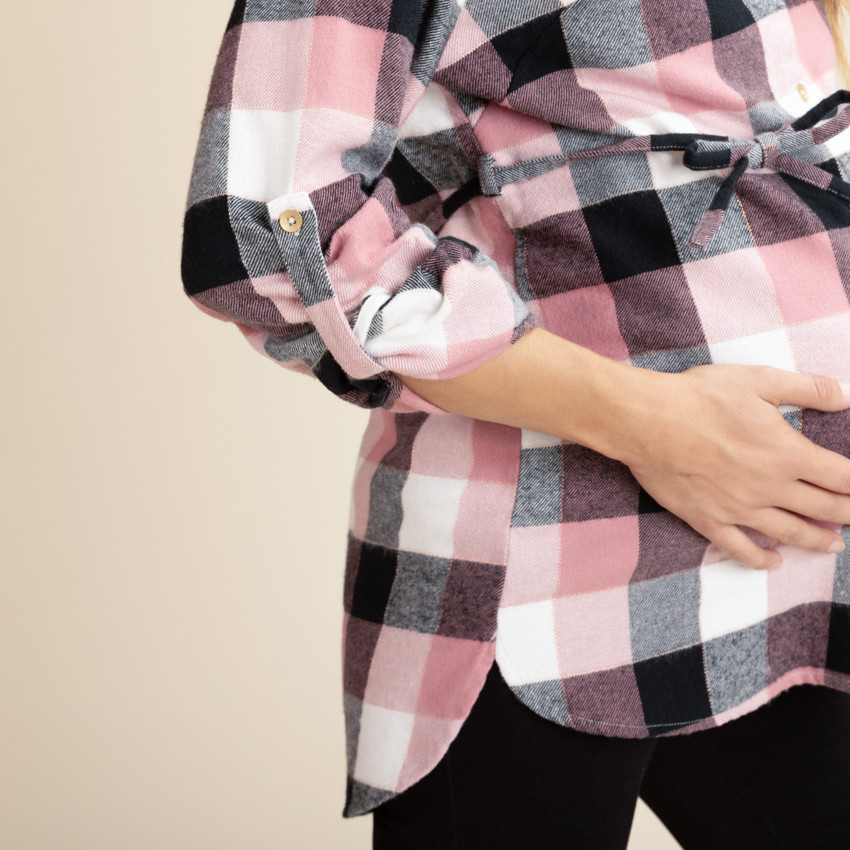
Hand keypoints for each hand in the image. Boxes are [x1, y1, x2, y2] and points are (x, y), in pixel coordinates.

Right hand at [625, 365, 849, 568]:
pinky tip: (775, 561)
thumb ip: (808, 389)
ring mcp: (739, 509)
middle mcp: (770, 488)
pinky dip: (762, 560)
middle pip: (823, 509)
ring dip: (817, 540)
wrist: (646, 421)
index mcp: (789, 454)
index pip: (841, 477)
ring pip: (789, 533)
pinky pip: (741, 549)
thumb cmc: (700, 398)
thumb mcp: (759, 381)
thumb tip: (847, 394)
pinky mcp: (708, 520)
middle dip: (847, 513)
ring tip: (833, 544)